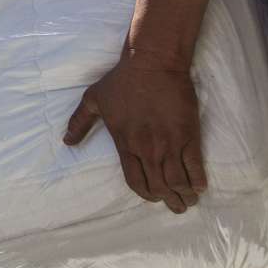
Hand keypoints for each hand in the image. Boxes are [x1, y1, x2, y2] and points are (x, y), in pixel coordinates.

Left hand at [63, 43, 206, 213]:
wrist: (151, 62)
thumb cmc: (122, 80)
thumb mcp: (93, 99)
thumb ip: (79, 122)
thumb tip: (66, 141)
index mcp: (125, 144)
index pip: (135, 181)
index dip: (146, 194)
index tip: (154, 197)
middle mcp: (147, 149)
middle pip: (159, 186)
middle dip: (168, 200)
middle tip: (177, 205)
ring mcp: (168, 143)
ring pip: (177, 180)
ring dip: (184, 194)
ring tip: (190, 199)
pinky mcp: (187, 134)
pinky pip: (194, 165)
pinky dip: (198, 179)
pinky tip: (200, 186)